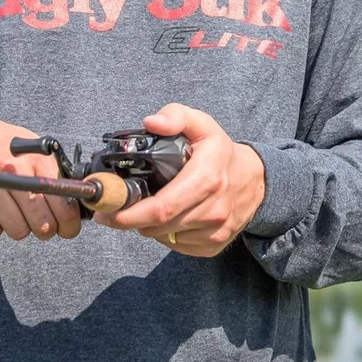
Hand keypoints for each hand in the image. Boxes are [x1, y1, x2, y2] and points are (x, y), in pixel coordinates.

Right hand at [0, 102, 80, 241]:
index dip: (68, 222)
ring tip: (11, 211)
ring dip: (18, 228)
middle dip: (44, 230)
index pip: (62, 201)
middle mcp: (13, 172)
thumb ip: (47, 168)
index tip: (67, 228)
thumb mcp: (25, 142)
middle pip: (41, 223)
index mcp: (34, 157)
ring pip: (18, 231)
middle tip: (39, 224)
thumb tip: (72, 198)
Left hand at [94, 103, 264, 256]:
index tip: (106, 211)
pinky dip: (163, 234)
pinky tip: (163, 217)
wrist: (254, 180)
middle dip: (128, 220)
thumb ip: (176, 116)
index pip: (162, 208)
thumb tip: (151, 122)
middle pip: (158, 226)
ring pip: (164, 237)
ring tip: (138, 208)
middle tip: (110, 210)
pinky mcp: (213, 246)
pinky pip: (177, 245)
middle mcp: (213, 210)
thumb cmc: (220, 152)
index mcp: (206, 179)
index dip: (129, 214)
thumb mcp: (202, 124)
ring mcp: (214, 231)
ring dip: (145, 226)